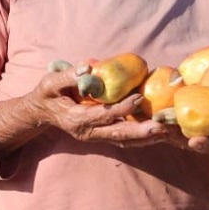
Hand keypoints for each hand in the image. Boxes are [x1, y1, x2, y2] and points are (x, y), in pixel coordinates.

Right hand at [9, 62, 170, 148]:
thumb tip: (87, 68)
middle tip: (162, 127)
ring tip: (167, 132)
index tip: (139, 96)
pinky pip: (124, 139)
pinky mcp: (102, 136)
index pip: (103, 115)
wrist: (42, 112)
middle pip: (118, 134)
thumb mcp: (50, 82)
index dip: (122, 108)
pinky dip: (141, 138)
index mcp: (76, 119)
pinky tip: (158, 133)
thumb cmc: (47, 94)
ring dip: (146, 138)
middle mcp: (88, 132)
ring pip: (124, 140)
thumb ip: (67, 76)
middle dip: (141, 132)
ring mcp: (96, 137)